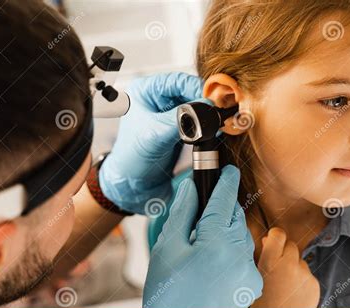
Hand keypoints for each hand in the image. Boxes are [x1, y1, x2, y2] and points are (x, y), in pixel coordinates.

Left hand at [99, 72, 210, 213]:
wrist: (133, 184)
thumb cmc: (131, 158)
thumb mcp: (155, 135)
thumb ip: (180, 120)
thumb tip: (204, 107)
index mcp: (145, 92)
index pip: (176, 80)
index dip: (196, 87)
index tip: (211, 99)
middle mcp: (158, 99)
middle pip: (189, 91)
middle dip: (204, 102)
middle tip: (217, 111)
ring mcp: (169, 114)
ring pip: (195, 106)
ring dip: (206, 114)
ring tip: (215, 121)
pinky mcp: (178, 129)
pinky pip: (197, 121)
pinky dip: (205, 125)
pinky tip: (211, 129)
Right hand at [142, 165, 262, 307]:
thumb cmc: (167, 296)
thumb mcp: (166, 249)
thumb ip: (182, 213)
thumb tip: (191, 189)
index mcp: (217, 243)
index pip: (225, 199)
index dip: (225, 180)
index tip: (227, 169)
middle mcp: (240, 256)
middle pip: (235, 216)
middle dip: (221, 209)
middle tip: (199, 216)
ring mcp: (249, 272)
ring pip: (241, 235)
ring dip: (226, 230)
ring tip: (201, 244)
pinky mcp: (251, 284)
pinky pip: (244, 255)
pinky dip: (231, 250)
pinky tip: (211, 261)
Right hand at [250, 228, 319, 307]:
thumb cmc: (263, 305)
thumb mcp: (256, 278)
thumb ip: (263, 257)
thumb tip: (268, 240)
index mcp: (270, 262)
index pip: (278, 234)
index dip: (275, 236)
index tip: (272, 241)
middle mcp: (289, 264)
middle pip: (291, 245)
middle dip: (285, 252)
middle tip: (277, 267)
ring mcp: (304, 274)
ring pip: (300, 260)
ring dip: (294, 266)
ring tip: (284, 285)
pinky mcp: (315, 284)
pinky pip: (308, 274)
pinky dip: (301, 279)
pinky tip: (293, 292)